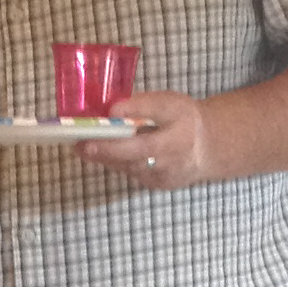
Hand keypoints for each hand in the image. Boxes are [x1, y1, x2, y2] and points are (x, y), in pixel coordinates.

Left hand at [78, 89, 212, 188]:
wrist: (206, 148)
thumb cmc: (182, 119)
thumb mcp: (168, 103)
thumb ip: (142, 105)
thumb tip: (112, 112)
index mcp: (180, 126)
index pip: (153, 125)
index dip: (128, 123)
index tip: (108, 117)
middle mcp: (175, 153)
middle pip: (138, 153)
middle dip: (108, 149)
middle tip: (82, 144)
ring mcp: (166, 173)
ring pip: (130, 166)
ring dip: (105, 157)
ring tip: (81, 146)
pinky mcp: (158, 184)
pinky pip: (132, 172)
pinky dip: (117, 162)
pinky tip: (101, 153)